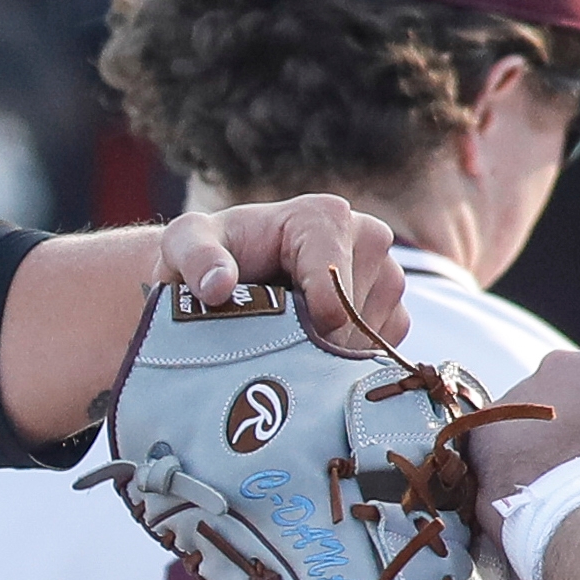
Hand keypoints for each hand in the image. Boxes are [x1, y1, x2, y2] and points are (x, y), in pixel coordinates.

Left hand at [157, 195, 406, 349]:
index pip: (336, 292)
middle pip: (355, 320)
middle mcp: (368, 237)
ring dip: (328, 355)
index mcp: (325, 216)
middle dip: (313, 344)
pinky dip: (347, 363)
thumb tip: (217, 286)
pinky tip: (312, 347)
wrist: (226, 277)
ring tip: (288, 338)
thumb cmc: (208, 256)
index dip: (305, 327)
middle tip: (272, 340)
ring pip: (371, 340)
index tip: (274, 336)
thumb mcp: (185, 246)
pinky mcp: (394, 309)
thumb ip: (195, 259)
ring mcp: (387, 274)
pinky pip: (383, 351)